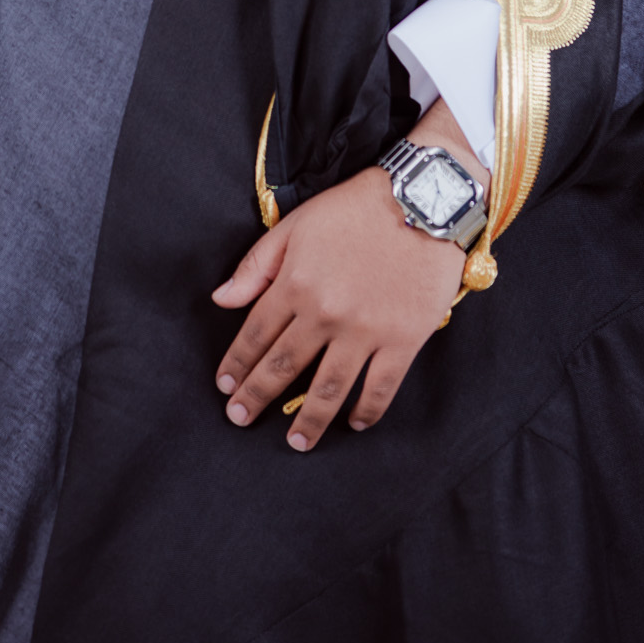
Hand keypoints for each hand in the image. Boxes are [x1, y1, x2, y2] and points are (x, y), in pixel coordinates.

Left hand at [211, 101, 488, 452]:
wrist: (422, 200)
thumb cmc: (355, 208)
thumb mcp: (296, 225)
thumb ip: (256, 265)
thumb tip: (221, 299)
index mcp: (295, 284)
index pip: (256, 333)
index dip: (237, 363)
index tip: (225, 386)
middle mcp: (325, 313)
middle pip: (284, 366)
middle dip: (257, 397)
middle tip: (239, 419)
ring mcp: (365, 331)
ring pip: (329, 388)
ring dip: (309, 419)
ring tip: (295, 442)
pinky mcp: (403, 340)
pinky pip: (380, 387)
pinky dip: (366, 411)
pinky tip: (353, 423)